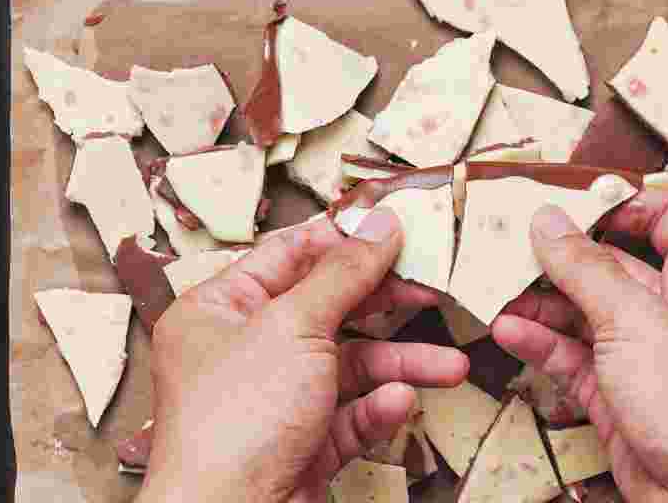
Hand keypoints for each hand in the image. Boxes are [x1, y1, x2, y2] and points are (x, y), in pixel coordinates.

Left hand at [137, 209, 468, 502]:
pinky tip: (398, 403)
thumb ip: (343, 273)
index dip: (343, 238)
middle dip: (385, 303)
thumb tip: (378, 226)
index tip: (393, 228)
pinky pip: (351, 414)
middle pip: (329, 308)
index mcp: (220, 310)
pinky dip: (379, 408)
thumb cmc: (232, 425)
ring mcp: (276, 398)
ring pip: (350, 366)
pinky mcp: (302, 442)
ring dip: (401, 364)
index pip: (288, 255)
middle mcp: (245, 350)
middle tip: (430, 291)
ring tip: (448, 367)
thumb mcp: (293, 326)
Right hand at [493, 190, 667, 501]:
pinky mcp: (620, 393)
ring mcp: (648, 353)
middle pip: (615, 265)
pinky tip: (510, 330)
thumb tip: (549, 222)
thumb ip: (585, 268)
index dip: (619, 204)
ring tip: (498, 286)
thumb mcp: (637, 320)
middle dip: (564, 256)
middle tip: (512, 242)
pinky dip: (543, 343)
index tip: (568, 200)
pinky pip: (575, 356)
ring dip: (544, 301)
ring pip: (588, 312)